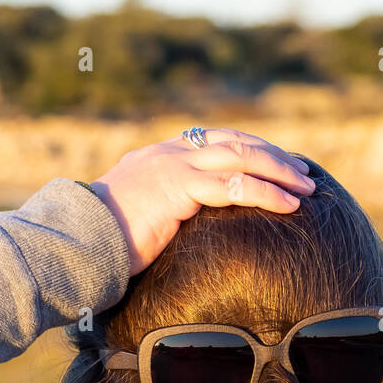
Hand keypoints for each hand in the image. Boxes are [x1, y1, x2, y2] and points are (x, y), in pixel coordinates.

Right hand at [90, 128, 314, 274]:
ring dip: (280, 172)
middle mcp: (169, 152)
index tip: (279, 164)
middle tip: (304, 174)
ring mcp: (174, 166)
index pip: (217, 141)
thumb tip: (180, 232)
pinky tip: (288, 206)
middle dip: (275, 156)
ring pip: (241, 157)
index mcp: (161, 156)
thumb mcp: (139, 217)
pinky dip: (267, 193)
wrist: (76, 240)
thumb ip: (164, 211)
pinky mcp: (178, 188)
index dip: (253, 149)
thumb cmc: (103, 241)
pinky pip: (234, 186)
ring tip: (307, 189)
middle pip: (236, 142)